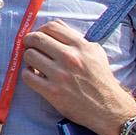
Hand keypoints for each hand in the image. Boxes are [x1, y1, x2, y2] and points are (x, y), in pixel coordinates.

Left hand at [21, 20, 135, 134]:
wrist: (108, 107)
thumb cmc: (100, 78)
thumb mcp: (95, 52)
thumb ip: (75, 39)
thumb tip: (53, 27)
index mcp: (81, 46)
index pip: (51, 26)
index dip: (40, 30)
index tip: (40, 37)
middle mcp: (70, 57)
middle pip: (36, 38)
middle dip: (29, 41)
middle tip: (30, 48)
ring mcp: (60, 74)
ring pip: (29, 55)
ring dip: (29, 59)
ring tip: (35, 64)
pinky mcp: (52, 91)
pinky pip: (27, 75)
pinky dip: (28, 74)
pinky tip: (35, 76)